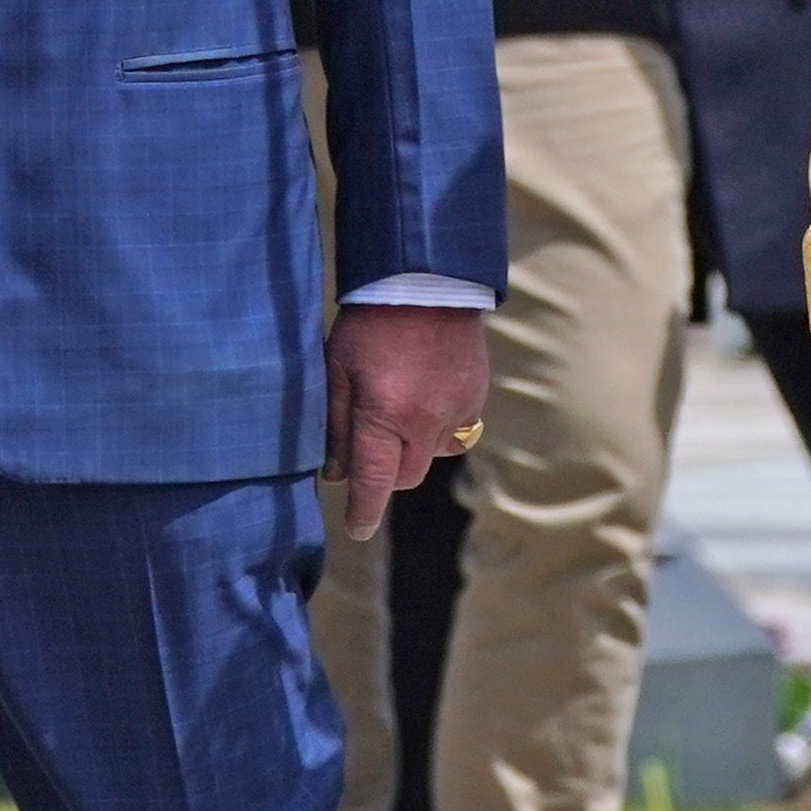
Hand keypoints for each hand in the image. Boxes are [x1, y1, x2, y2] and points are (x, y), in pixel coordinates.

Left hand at [325, 301, 488, 543]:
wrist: (427, 282)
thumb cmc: (369, 323)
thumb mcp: (336, 369)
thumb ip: (336, 425)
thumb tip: (335, 473)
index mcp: (384, 415)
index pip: (373, 482)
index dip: (363, 511)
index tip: (356, 529)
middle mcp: (425, 422)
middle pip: (405, 477)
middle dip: (385, 477)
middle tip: (367, 455)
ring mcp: (456, 412)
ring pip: (430, 457)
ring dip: (410, 451)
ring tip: (393, 413)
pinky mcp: (475, 399)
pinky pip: (454, 433)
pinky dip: (434, 429)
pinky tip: (420, 398)